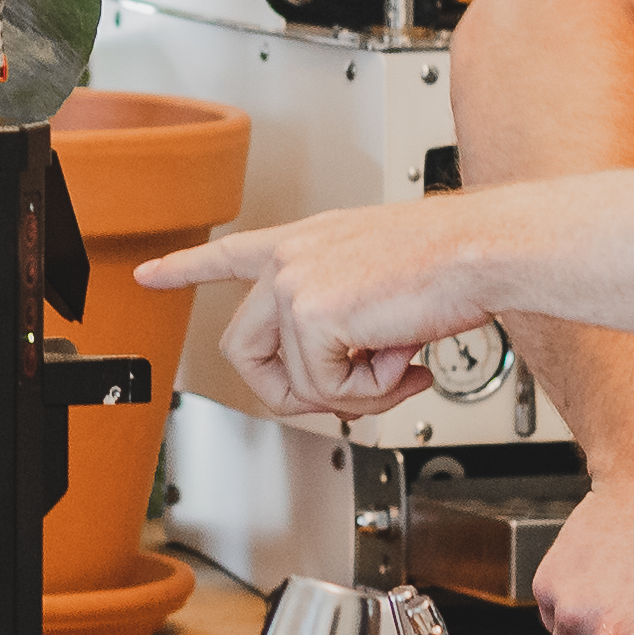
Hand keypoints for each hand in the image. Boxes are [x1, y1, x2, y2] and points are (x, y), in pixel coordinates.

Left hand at [139, 196, 507, 420]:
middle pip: (245, 350)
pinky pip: (326, 387)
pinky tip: (403, 360)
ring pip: (296, 381)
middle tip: (349, 391)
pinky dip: (371, 391)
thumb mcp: (380, 292)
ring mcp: (296, 284)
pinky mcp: (314, 313)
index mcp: (306, 242)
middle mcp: (291, 258)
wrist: (482, 251)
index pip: (230, 253)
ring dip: (353, 392)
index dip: (185, 268)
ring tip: (399, 364)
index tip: (151, 275)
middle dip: (294, 390)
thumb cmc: (450, 266)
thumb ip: (342, 330)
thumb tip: (335, 387)